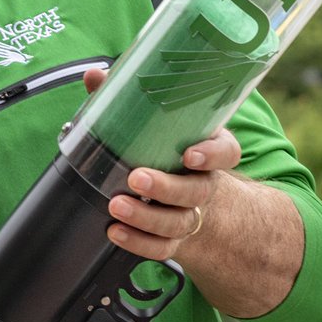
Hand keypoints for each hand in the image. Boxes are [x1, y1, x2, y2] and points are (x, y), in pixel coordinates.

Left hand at [83, 67, 239, 262]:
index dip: (213, 154)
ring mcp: (191, 214)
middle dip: (167, 187)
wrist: (186, 196)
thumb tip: (94, 74)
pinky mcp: (174, 238)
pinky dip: (139, 243)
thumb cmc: (166, 147)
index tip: (191, 154)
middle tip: (137, 178)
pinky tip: (116, 232)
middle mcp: (204, 184)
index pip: (226, 152)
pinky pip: (163, 247)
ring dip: (147, 217)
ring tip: (117, 206)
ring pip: (178, 222)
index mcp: (208, 150)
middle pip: (196, 191)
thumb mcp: (156, 122)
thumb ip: (125, 97)